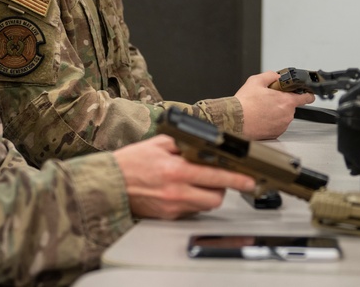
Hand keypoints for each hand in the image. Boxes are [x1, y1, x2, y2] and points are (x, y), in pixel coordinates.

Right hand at [114, 135, 255, 218]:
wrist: (110, 183)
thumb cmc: (132, 162)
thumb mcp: (159, 143)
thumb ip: (184, 142)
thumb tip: (208, 142)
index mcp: (176, 170)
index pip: (215, 175)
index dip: (236, 178)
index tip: (249, 180)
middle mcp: (176, 191)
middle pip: (216, 197)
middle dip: (224, 188)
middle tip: (225, 179)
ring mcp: (173, 206)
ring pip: (206, 205)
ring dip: (210, 195)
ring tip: (202, 183)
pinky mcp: (168, 216)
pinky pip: (191, 210)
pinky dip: (194, 201)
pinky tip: (186, 190)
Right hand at [235, 71, 314, 139]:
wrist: (234, 120)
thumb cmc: (244, 104)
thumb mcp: (256, 81)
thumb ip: (271, 76)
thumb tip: (276, 76)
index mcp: (286, 101)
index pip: (306, 97)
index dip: (307, 94)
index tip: (308, 94)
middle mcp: (287, 115)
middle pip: (290, 106)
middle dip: (282, 102)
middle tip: (268, 99)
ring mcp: (282, 126)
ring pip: (283, 115)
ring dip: (276, 112)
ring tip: (261, 109)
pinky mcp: (275, 134)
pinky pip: (277, 125)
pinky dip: (271, 121)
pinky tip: (261, 118)